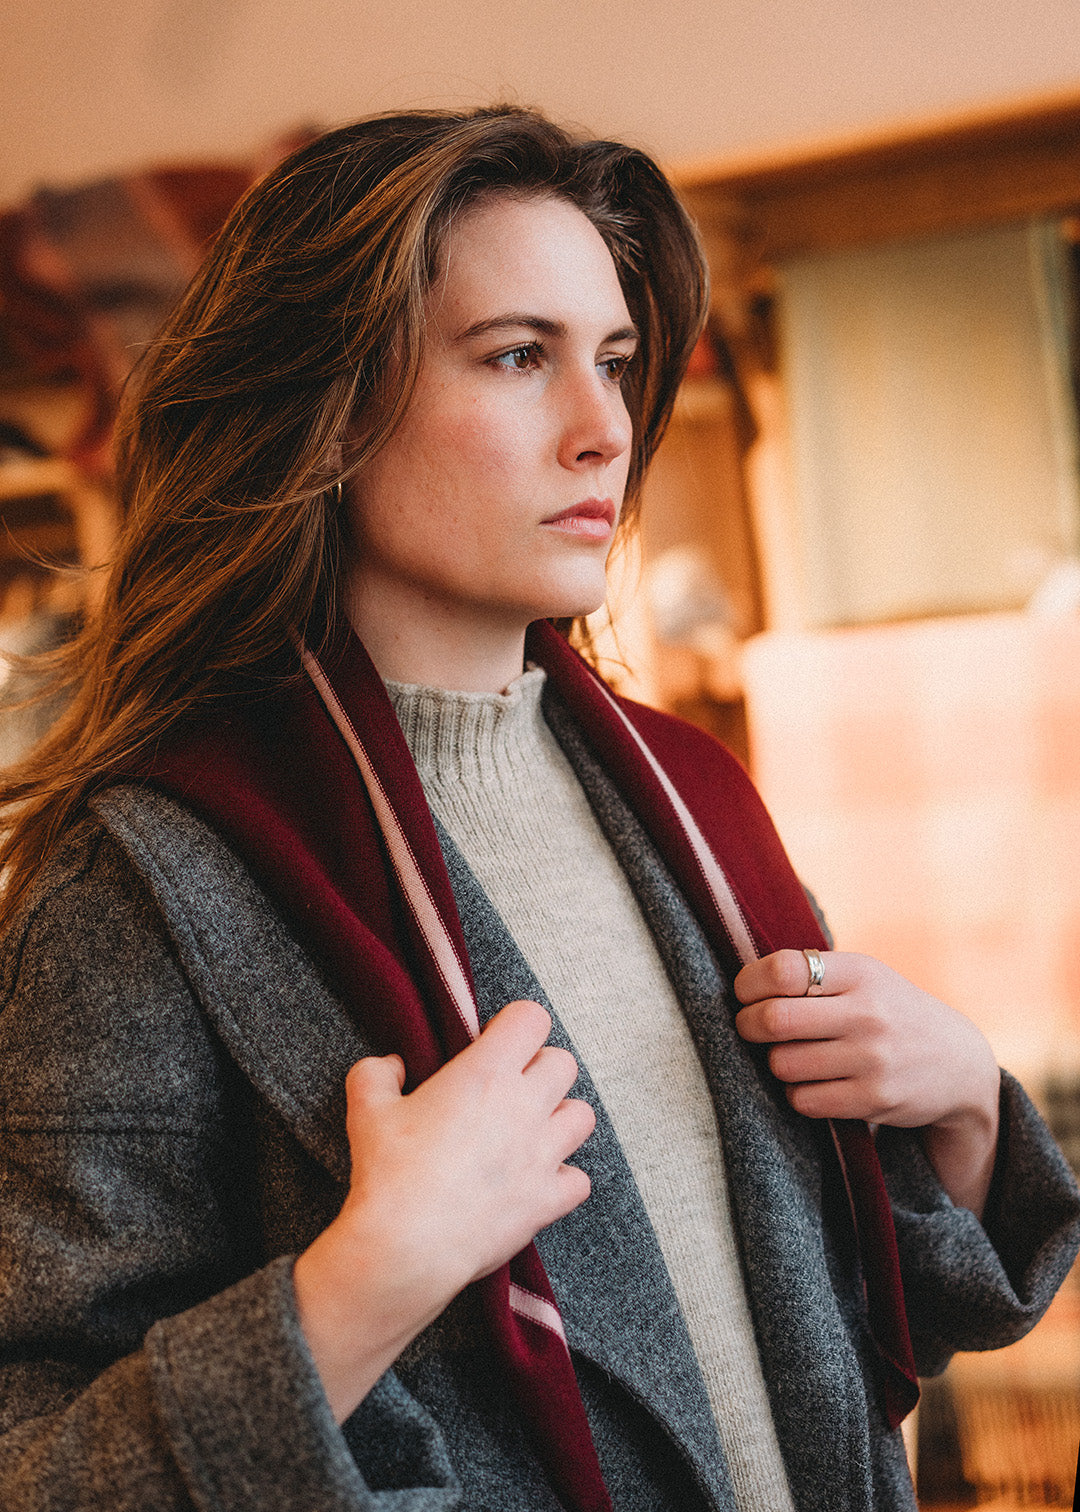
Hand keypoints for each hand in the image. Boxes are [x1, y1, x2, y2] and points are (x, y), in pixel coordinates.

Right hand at [293, 999, 594, 1421]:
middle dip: (540, 1068)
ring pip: (583, 1116)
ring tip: (531, 1130)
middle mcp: (524, 1105)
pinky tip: (535, 1180)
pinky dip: (563, 1179)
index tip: (494, 1043)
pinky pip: (580, 1180)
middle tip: (511, 1087)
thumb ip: (376, 1073)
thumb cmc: (388, 1173)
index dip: (515, 1025)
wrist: (407, 1245)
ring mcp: (542, 1154)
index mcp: (486, 1072)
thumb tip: (392, 1065)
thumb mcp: (366, 1108)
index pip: (532, 1018)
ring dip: (561, 1118)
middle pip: (564, 1063)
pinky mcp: (547, 1199)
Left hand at [734, 950, 999, 1216]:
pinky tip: (812, 1082)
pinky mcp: (874, 1099)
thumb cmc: (890, 1011)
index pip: (783, 970)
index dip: (749, 983)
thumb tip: (741, 984)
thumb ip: (813, 974)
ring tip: (789, 1056)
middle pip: (774, 1019)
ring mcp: (873, 1058)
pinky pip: (803, 1099)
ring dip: (775, 1062)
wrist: (959, 1064)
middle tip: (749, 1027)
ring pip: (782, 1063)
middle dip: (747, 1024)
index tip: (745, 992)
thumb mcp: (865, 978)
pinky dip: (796, 1093)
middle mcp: (867, 1012)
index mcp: (859, 972)